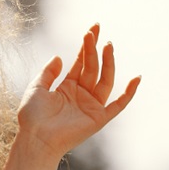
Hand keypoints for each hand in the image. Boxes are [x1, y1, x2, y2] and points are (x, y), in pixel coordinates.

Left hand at [17, 24, 140, 162]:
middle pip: (92, 67)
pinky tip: (136, 78)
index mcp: (67, 87)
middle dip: (94, 49)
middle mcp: (81, 94)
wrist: (36, 139)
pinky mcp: (99, 118)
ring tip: (107, 45)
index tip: (92, 30)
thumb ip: (48, 73)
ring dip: (108, 63)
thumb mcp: (36, 88)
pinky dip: (128, 93)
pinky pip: (118, 104)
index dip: (86, 47)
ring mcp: (91, 105)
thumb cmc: (32, 116)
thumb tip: (59, 57)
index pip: (81, 63)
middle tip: (96, 31)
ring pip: (105, 80)